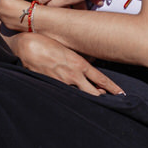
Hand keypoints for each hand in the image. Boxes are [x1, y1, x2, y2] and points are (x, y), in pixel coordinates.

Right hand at [6, 33, 124, 95]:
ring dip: (85, 98)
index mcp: (80, 64)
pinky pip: (64, 96)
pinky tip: (69, 101)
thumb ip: (78, 58)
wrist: (25, 46)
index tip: (122, 94)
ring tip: (91, 103)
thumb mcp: (67, 48)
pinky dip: (69, 98)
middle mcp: (74, 75)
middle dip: (101, 97)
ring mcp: (62, 83)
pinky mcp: (51, 87)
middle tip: (108, 100)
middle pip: (94, 93)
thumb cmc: (45, 43)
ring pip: (80, 96)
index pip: (102, 79)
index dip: (113, 88)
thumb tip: (89, 65)